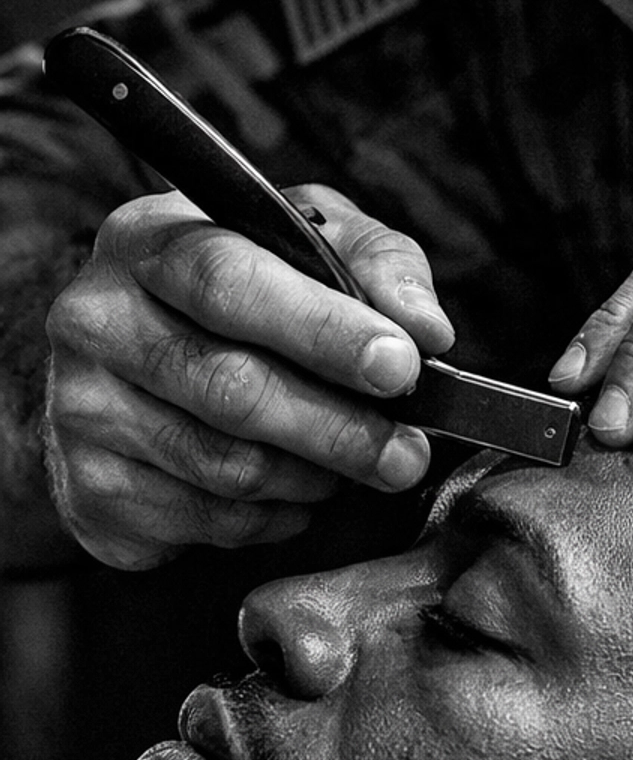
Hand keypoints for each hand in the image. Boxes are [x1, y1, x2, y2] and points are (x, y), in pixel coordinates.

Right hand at [44, 185, 454, 568]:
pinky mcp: (88, 486)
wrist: (134, 360)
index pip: (230, 281)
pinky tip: (296, 493)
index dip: (322, 330)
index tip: (398, 366)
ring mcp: (79, 407)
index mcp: (147, 239)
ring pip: (224, 465)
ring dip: (313, 477)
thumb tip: (425, 328)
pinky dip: (273, 517)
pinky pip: (206, 519)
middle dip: (337, 429)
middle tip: (405, 453)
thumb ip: (376, 265)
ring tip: (354, 467)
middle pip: (230, 387)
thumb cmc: (242, 290)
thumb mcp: (311, 242)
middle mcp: (95, 319)